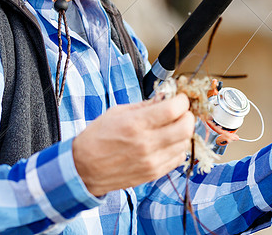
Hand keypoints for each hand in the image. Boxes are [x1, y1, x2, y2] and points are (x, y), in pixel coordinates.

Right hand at [72, 94, 194, 195]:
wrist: (84, 168)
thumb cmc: (97, 137)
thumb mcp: (117, 112)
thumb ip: (144, 105)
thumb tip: (165, 97)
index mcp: (136, 124)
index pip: (173, 109)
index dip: (181, 100)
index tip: (179, 98)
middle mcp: (146, 143)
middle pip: (185, 127)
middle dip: (187, 115)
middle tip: (181, 112)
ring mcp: (152, 161)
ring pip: (185, 143)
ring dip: (183, 132)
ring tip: (173, 127)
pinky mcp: (153, 173)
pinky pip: (178, 159)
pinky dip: (178, 148)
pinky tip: (168, 142)